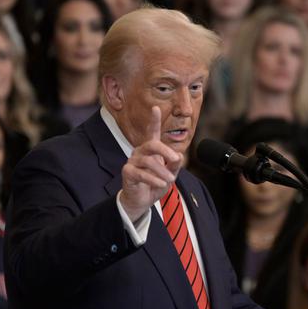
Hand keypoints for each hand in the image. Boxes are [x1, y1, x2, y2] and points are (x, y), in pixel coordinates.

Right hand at [120, 106, 182, 221]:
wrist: (142, 201)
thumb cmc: (155, 185)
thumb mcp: (169, 175)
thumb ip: (174, 165)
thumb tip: (179, 156)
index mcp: (150, 150)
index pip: (152, 132)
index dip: (154, 120)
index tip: (155, 107)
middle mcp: (140, 152)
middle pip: (152, 144)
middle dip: (165, 151)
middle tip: (176, 159)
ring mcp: (132, 161)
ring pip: (148, 161)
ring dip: (162, 171)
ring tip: (170, 179)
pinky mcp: (128, 172)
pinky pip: (141, 173)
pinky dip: (153, 179)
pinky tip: (161, 183)